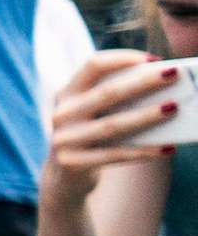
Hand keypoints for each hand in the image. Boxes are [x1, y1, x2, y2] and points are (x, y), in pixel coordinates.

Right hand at [43, 49, 180, 204]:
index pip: (93, 66)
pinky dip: (143, 152)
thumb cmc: (91, 136)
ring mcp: (64, 139)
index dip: (122, 58)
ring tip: (174, 108)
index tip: (153, 59)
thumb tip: (163, 91)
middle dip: (143, 82)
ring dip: (146, 115)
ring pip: (112, 125)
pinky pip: (114, 155)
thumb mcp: (93, 114)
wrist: (64, 177)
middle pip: (106, 93)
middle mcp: (62, 114)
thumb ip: (116, 100)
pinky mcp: (72, 163)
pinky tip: (168, 149)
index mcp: (68, 93)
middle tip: (174, 74)